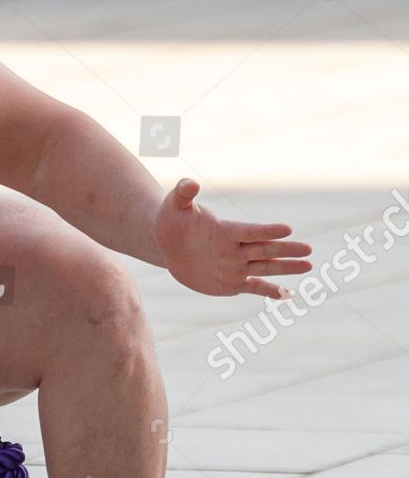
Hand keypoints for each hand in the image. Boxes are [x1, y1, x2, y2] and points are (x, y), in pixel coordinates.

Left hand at [155, 178, 311, 299]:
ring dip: (285, 267)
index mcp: (226, 230)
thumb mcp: (175, 205)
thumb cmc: (173, 220)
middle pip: (265, 249)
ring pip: (265, 267)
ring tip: (308, 266)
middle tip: (308, 249)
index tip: (286, 229)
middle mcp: (236, 248)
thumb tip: (189, 182)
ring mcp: (236, 266)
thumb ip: (183, 193)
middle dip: (286, 250)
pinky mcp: (231, 282)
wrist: (169, 244)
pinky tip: (287, 295)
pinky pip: (254, 287)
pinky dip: (270, 291)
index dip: (266, 231)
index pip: (249, 231)